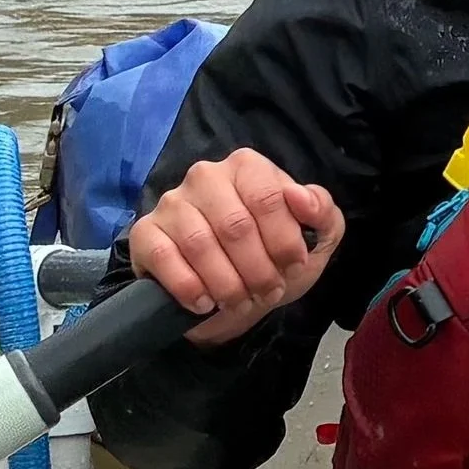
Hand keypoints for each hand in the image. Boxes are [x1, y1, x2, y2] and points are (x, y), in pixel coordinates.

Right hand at [125, 150, 343, 345]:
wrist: (233, 297)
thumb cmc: (273, 258)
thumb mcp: (314, 238)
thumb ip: (322, 212)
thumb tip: (301, 197)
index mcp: (247, 167)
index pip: (268, 197)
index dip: (284, 241)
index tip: (293, 268)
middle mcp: (206, 175)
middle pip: (236, 225)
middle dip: (258, 270)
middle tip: (267, 292)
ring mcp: (172, 202)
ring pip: (200, 244)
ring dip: (227, 285)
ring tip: (240, 301)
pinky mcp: (146, 233)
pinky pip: (164, 258)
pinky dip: (189, 288)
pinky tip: (204, 302)